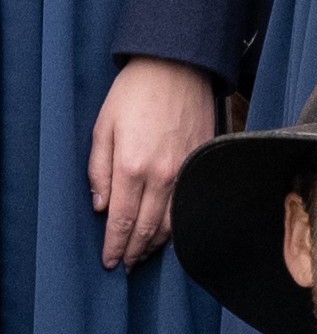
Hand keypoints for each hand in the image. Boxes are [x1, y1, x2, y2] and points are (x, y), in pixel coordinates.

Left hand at [88, 56, 215, 270]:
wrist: (177, 69)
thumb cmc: (135, 93)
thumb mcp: (103, 127)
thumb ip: (99, 170)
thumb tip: (101, 205)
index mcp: (132, 167)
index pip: (121, 221)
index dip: (114, 246)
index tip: (109, 261)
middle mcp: (162, 176)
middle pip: (147, 229)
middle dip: (134, 252)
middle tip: (125, 265)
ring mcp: (185, 173)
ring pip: (171, 224)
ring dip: (155, 244)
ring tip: (144, 254)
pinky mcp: (200, 167)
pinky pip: (189, 206)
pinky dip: (178, 227)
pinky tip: (169, 233)